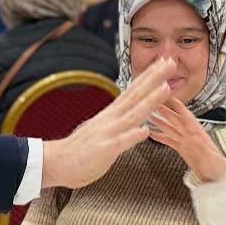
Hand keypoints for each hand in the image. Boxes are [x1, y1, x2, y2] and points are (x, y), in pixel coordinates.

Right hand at [41, 59, 173, 189]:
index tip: (162, 64)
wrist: (55, 162)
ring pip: (132, 114)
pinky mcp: (103, 150)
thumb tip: (135, 122)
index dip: (149, 77)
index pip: (133, 91)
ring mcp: (107, 133)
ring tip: (166, 87)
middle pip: (136, 95)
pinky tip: (144, 131)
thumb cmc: (78, 150)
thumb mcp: (102, 131)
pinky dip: (132, 136)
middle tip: (170, 62)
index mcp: (111, 115)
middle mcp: (110, 119)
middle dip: (154, 78)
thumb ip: (119, 125)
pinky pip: (120, 143)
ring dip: (149, 101)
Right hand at [149, 98, 225, 181]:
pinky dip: (160, 137)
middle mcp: (191, 136)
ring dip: (160, 122)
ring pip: (171, 129)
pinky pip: (169, 140)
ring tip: (150, 115)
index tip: (171, 98)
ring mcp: (186, 142)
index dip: (179, 108)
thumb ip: (201, 147)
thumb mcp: (211, 157)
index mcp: (199, 135)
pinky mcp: (182, 149)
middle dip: (165, 111)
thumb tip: (193, 137)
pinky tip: (152, 134)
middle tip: (154, 103)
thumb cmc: (217, 167)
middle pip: (176, 120)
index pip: (187, 118)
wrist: (217, 177)